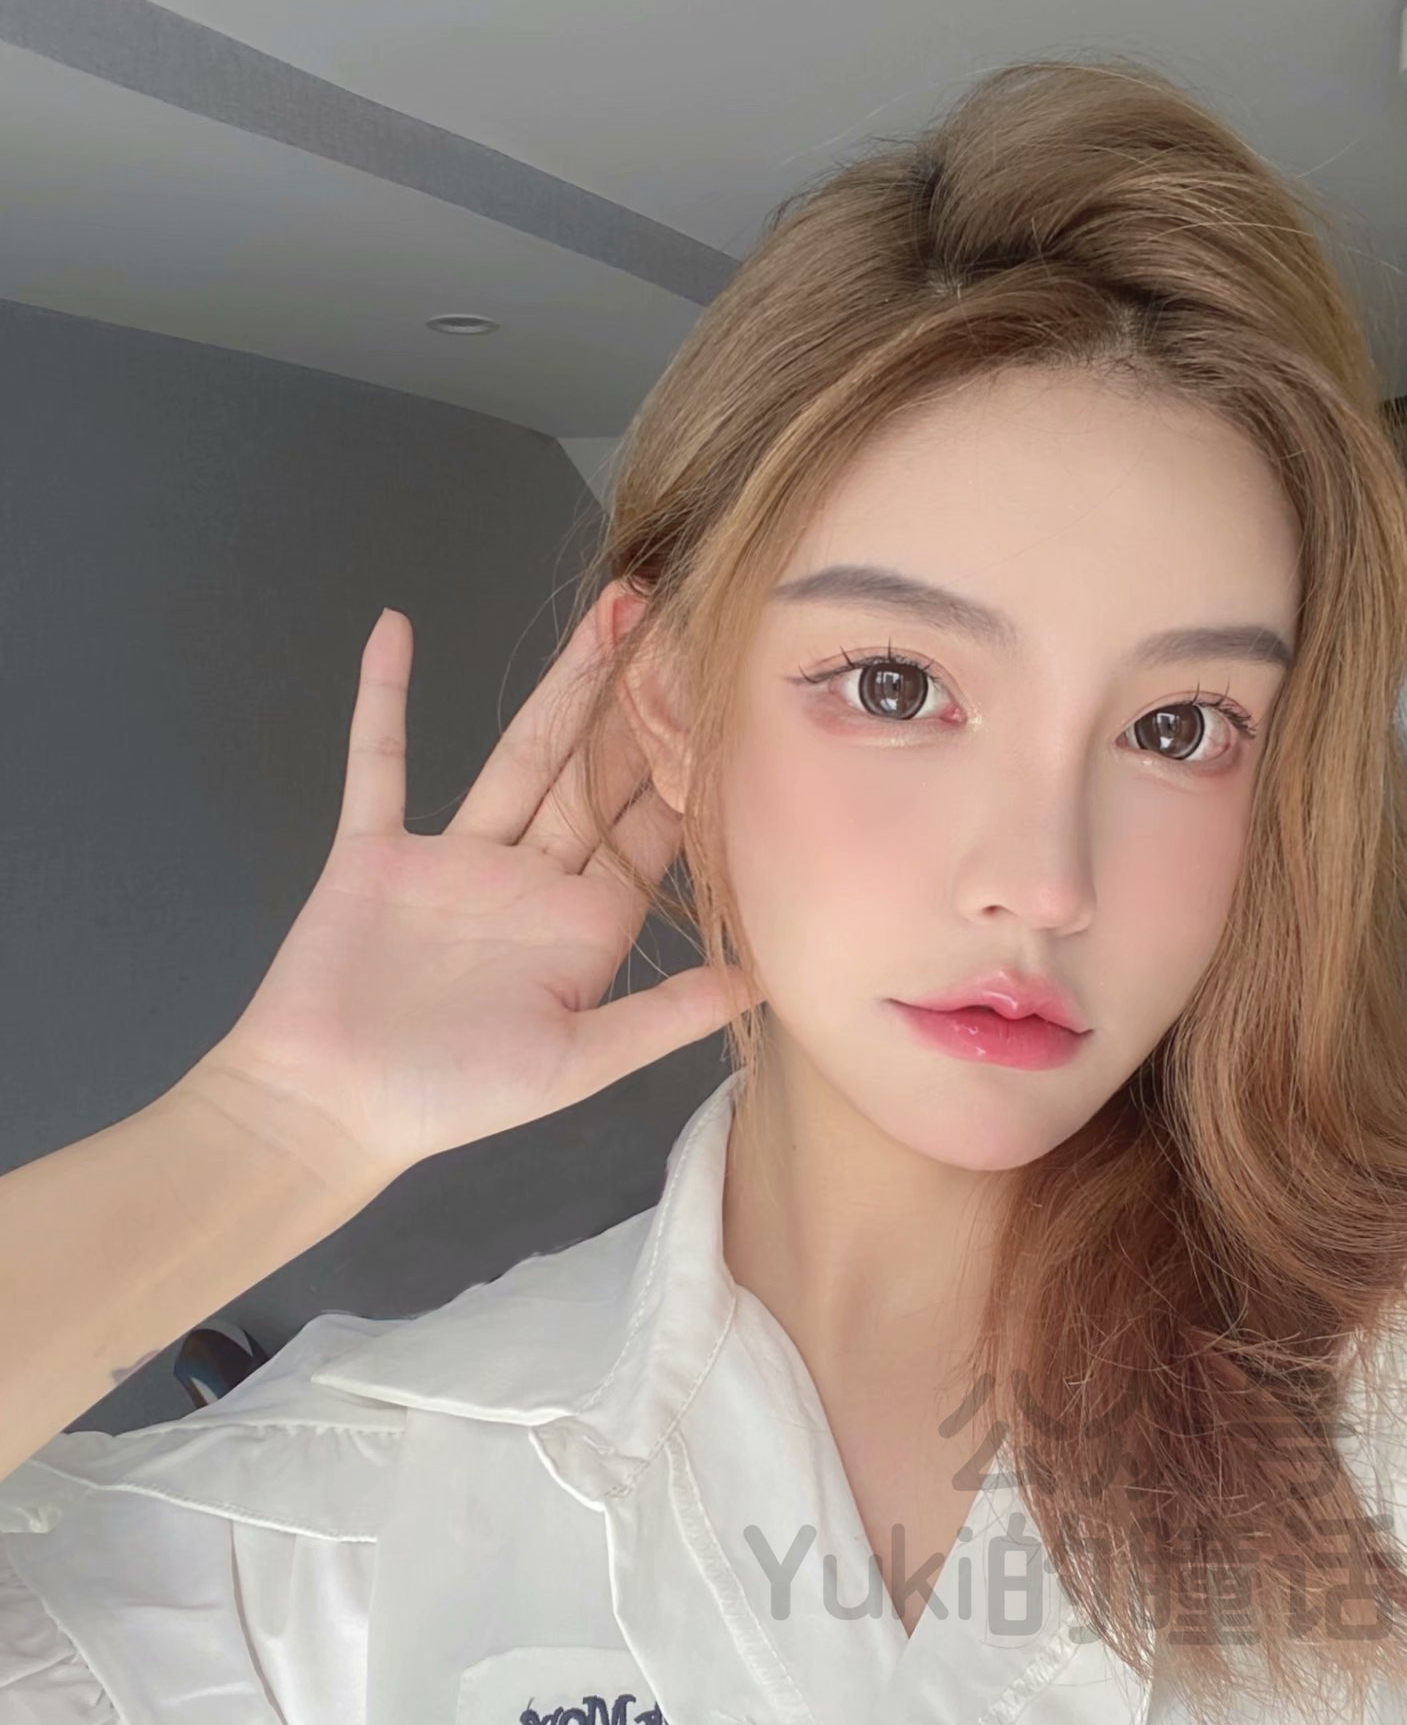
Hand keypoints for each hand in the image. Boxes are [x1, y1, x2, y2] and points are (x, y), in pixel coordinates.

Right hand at [199, 601, 757, 1183]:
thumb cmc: (452, 1098)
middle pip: (596, 775)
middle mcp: (529, 881)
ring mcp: (453, 860)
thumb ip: (664, 1015)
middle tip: (682, 627)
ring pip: (519, 754)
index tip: (734, 701)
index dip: (693, 769)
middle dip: (638, 706)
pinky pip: (379, 761)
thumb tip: (761, 981)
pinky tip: (395, 628)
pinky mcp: (377, 851)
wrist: (328, 1110)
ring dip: (558, 687)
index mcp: (584, 927)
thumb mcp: (577, 1061)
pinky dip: (385, 697)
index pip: (653, 833)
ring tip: (602, 614)